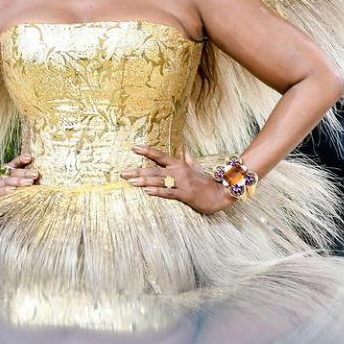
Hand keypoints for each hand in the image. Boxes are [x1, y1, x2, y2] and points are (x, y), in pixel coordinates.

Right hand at [0, 153, 39, 210]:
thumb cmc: (3, 190)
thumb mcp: (12, 181)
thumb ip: (23, 177)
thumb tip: (38, 174)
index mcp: (6, 171)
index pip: (14, 163)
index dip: (21, 159)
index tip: (29, 157)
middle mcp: (1, 176)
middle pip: (13, 172)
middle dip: (25, 172)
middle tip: (36, 174)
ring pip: (8, 181)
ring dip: (19, 181)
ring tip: (29, 182)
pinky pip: (0, 192)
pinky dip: (6, 191)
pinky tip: (13, 191)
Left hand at [120, 144, 234, 214]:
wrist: (220, 193)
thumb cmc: (206, 180)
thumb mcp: (196, 166)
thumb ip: (188, 158)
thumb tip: (185, 148)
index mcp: (179, 164)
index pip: (159, 155)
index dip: (146, 151)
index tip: (133, 148)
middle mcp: (178, 171)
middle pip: (154, 170)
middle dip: (137, 171)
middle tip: (123, 172)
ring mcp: (182, 182)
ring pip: (159, 181)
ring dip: (144, 181)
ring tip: (130, 181)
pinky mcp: (186, 194)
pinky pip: (169, 192)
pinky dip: (158, 191)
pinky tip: (147, 191)